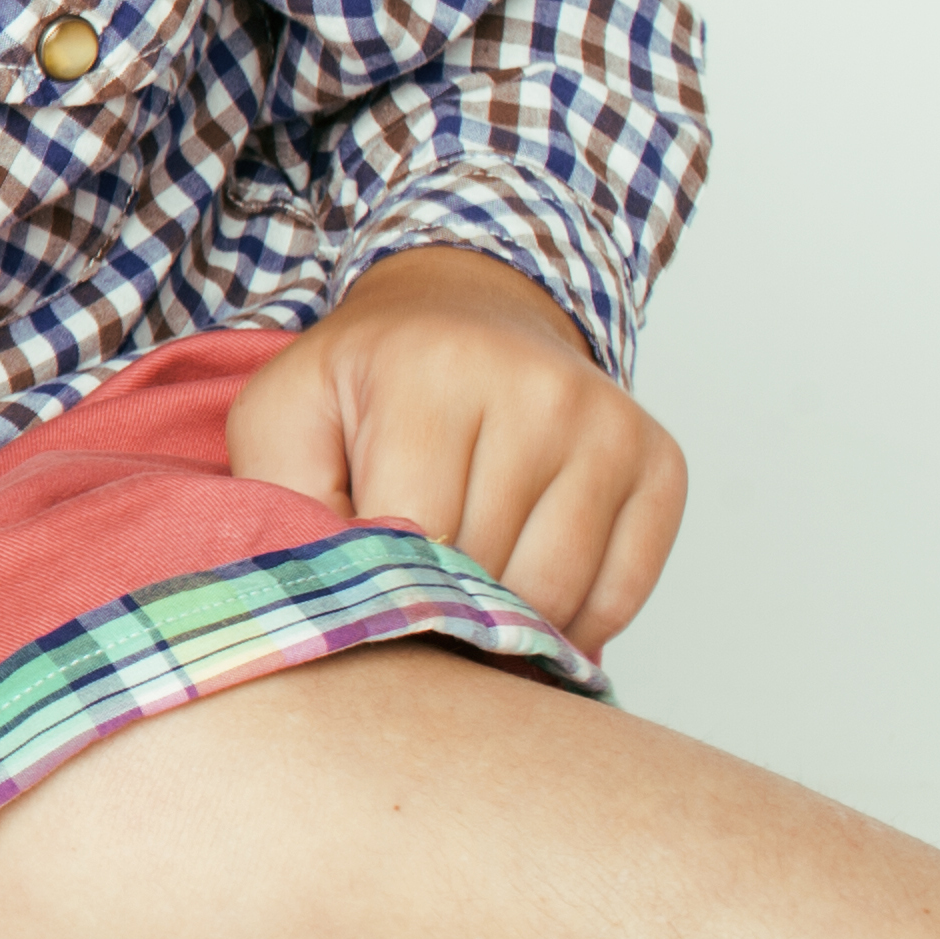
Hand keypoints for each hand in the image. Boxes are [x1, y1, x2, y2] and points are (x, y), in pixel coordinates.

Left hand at [225, 245, 684, 645]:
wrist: (465, 314)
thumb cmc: (367, 381)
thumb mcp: (285, 415)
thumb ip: (279, 500)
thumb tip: (325, 597)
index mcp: (434, 373)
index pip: (417, 536)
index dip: (384, 584)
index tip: (363, 583)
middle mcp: (539, 392)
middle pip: (489, 571)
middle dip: (441, 606)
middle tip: (410, 591)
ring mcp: (610, 427)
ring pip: (557, 594)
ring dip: (505, 623)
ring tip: (462, 596)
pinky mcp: (660, 463)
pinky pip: (622, 595)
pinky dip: (572, 624)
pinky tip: (525, 598)